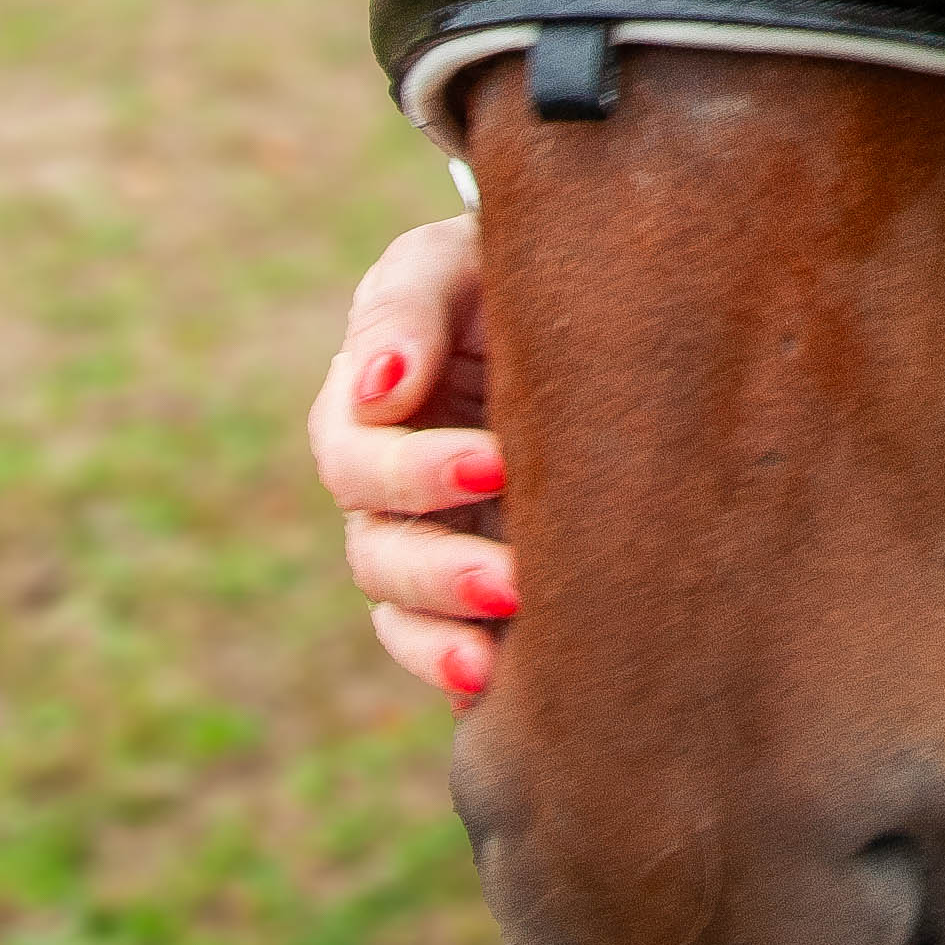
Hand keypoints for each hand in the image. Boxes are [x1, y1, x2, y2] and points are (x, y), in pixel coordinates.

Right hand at [305, 212, 509, 702]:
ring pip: (399, 603)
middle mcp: (384, 478)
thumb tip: (379, 389)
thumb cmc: (513, 265)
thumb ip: (410, 305)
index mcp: (368, 401)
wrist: (589, 297)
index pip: (355, 452)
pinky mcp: (469, 580)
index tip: (495, 464)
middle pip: (375, 543)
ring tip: (498, 647)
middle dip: (437, 566)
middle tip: (509, 580)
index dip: (414, 469)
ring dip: (444, 629)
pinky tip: (489, 685)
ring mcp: (426, 533)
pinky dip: (448, 667)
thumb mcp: (455, 259)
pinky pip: (436, 641)